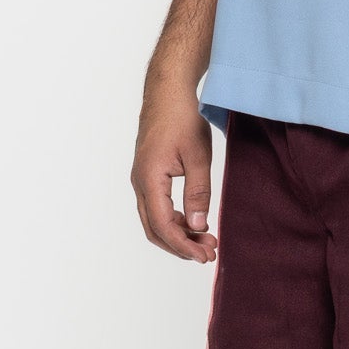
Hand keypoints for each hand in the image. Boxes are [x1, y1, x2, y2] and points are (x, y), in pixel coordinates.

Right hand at [132, 72, 216, 262]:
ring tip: (206, 239)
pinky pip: (156, 207)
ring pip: (154, 220)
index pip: (163, 225)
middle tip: (209, 253)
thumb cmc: (182, 118)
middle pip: (155, 229)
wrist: (167, 92)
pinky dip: (174, 220)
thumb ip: (198, 193)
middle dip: (181, 245)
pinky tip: (194, 221)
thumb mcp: (198, 157)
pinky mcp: (148, 175)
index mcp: (149, 180)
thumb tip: (199, 226)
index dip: (184, 245)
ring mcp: (142, 180)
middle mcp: (139, 183)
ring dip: (178, 234)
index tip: (205, 256)